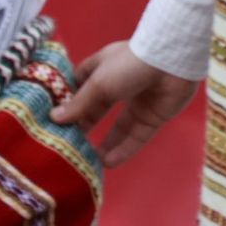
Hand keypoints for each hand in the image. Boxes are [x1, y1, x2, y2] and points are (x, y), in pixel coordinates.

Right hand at [51, 41, 198, 166]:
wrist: (173, 62)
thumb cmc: (130, 65)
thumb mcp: (98, 82)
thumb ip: (79, 103)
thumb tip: (55, 118)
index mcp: (104, 67)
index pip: (81, 83)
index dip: (68, 99)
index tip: (52, 118)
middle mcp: (120, 84)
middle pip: (98, 109)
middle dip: (84, 126)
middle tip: (66, 146)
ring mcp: (139, 101)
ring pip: (118, 127)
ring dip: (104, 144)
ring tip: (86, 162)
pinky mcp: (154, 116)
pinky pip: (137, 136)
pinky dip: (124, 150)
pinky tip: (108, 163)